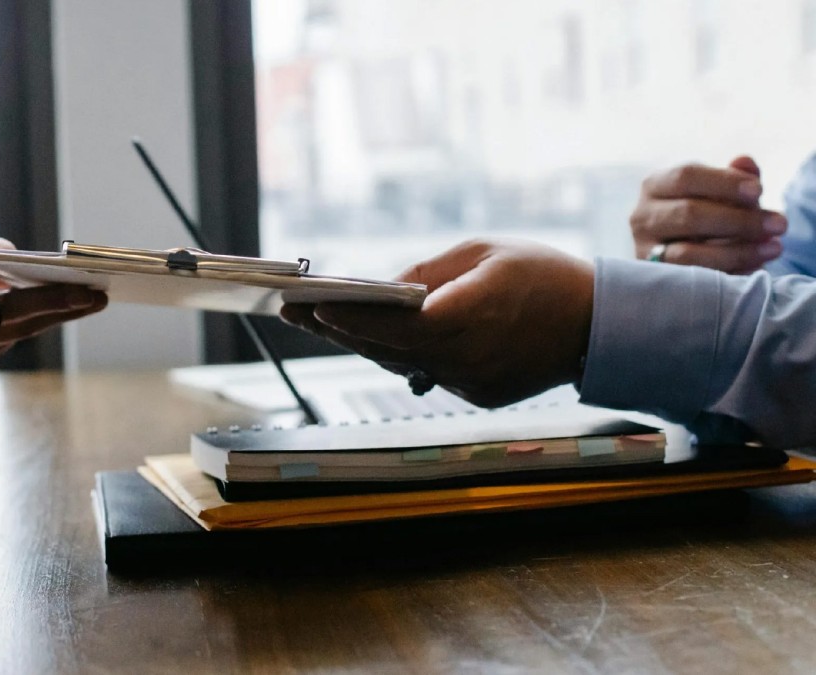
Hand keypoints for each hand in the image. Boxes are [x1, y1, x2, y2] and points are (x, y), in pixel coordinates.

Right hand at [0, 239, 107, 376]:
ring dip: (58, 314)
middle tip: (95, 291)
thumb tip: (12, 258)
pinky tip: (58, 309)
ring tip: (92, 301)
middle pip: (12, 312)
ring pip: (20, 330)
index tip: (22, 252)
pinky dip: (32, 322)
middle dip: (58, 301)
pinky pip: (9, 338)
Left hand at [280, 239, 593, 407]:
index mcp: (470, 316)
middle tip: (293, 312)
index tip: (311, 305)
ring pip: (399, 364)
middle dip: (336, 329)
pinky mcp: (477, 394)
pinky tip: (364, 337)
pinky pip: (425, 373)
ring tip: (316, 322)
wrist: (598, 324)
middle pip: (386, 349)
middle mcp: (466, 358)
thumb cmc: (543, 275)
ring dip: (358, 344)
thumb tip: (383, 287)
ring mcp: (471, 383)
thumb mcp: (483, 252)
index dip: (351, 317)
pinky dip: (396, 355)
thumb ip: (428, 271)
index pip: (395, 324)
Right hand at [630, 156, 786, 272]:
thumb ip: (734, 177)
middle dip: (739, 220)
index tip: (759, 191)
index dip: (724, 183)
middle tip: (779, 224)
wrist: (687, 251)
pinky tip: (755, 266)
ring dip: (737, 251)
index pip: (686, 177)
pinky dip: (727, 273)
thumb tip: (744, 162)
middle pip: (688, 214)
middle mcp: (642, 217)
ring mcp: (645, 250)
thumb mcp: (721, 192)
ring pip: (687, 253)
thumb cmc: (707, 214)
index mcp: (656, 186)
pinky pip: (692, 279)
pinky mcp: (656, 279)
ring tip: (774, 248)